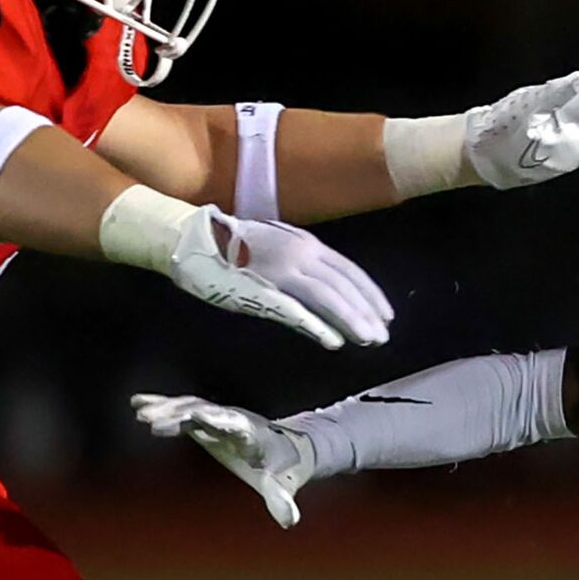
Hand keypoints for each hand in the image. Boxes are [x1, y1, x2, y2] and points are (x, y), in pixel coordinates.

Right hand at [133, 393, 316, 528]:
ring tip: (140, 414)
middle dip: (180, 415)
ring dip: (166, 409)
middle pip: (204, 413)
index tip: (196, 417)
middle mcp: (233, 419)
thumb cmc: (282, 470)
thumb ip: (282, 500)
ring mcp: (219, 415)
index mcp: (250, 435)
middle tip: (152, 422)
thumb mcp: (282, 485)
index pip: (232, 426)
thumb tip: (290, 521)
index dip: (215, 421)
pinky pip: (183, 408)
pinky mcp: (208, 417)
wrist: (288, 448)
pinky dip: (161, 404)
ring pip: (190, 407)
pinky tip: (137, 402)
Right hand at [166, 208, 391, 350]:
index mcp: (305, 243)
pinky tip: (334, 341)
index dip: (369, 293)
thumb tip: (325, 294)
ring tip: (369, 341)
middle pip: (343, 285)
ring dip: (351, 321)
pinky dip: (318, 326)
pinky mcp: (262, 289)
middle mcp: (300, 252)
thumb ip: (301, 269)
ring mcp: (282, 270)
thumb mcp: (276, 249)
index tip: (385, 314)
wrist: (192, 238)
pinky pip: (296, 311)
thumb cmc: (230, 246)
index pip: (348, 270)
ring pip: (327, 298)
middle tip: (383, 336)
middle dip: (366, 312)